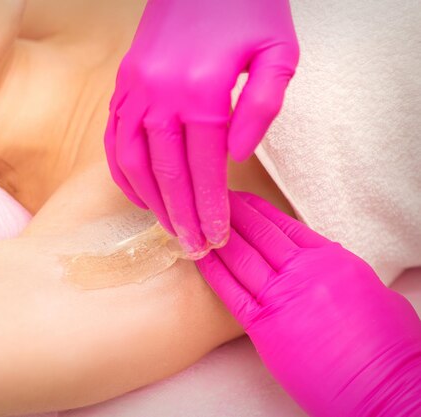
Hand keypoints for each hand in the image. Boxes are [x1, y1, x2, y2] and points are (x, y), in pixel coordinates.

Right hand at [105, 0, 298, 253]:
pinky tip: (136, 192)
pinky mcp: (123, 84)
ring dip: (149, 200)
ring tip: (166, 227)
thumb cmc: (247, 11)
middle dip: (180, 217)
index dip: (209, 208)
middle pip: (166, 172)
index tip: (215, 238)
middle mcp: (160, 94)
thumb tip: (237, 157)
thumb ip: (261, 107)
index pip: (204, 168)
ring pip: (132, 160)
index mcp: (202, 91)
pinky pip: (113, 136)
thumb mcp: (278, 53)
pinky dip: (121, 170)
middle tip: (193, 248)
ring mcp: (135, 89)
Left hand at [196, 192, 420, 416]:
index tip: (244, 200)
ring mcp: (283, 296)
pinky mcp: (265, 325)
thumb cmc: (389, 345)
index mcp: (332, 260)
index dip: (260, 210)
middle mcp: (305, 271)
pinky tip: (199, 256)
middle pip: (260, 234)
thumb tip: (322, 262)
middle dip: (233, 214)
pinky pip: (231, 291)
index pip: (287, 225)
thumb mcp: (369, 291)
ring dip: (218, 236)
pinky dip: (213, 271)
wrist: (385, 386)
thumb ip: (337, 271)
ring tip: (198, 221)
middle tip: (213, 199)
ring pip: (242, 256)